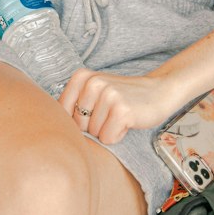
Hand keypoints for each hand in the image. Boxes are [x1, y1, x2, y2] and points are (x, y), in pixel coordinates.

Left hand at [59, 67, 179, 145]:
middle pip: (78, 126)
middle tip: (111, 113)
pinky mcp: (121, 110)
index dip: (78, 121)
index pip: (62, 113)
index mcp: (81, 76)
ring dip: (107, 131)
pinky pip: (108, 138)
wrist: (158, 91)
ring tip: (119, 116)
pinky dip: (118, 135)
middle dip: (94, 127)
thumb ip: (73, 104)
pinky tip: (127, 121)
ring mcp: (107, 95)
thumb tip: (55, 131)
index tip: (94, 112)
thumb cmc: (123, 97)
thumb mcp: (94, 92)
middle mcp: (92, 83)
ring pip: (93, 133)